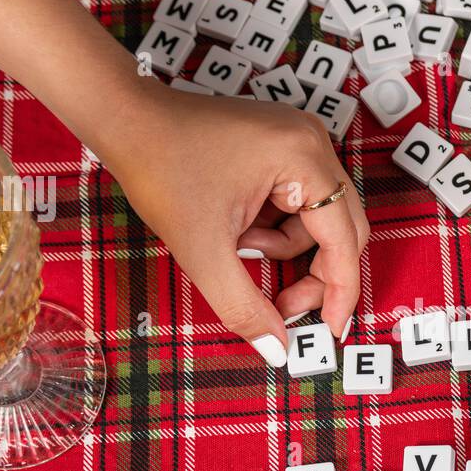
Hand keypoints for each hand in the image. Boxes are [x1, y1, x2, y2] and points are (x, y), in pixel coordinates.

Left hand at [104, 84, 367, 365]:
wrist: (127, 120)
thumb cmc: (161, 170)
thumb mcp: (204, 251)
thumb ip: (245, 307)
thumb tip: (277, 349)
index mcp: (304, 158)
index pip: (343, 239)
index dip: (340, 291)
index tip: (331, 331)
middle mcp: (313, 141)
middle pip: (343, 228)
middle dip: (315, 272)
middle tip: (284, 305)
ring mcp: (301, 138)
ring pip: (321, 218)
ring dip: (287, 246)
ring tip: (240, 246)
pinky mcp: (285, 143)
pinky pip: (301, 199)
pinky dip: (277, 224)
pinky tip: (240, 226)